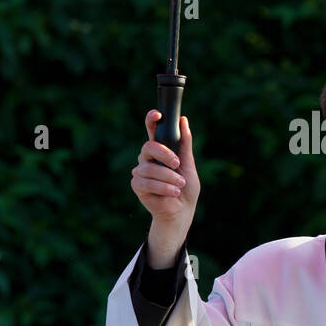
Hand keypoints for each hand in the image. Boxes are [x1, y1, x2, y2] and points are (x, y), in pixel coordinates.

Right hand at [131, 111, 199, 267]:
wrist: (182, 212)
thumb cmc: (186, 188)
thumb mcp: (189, 164)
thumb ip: (185, 143)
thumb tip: (183, 120)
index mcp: (160, 151)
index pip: (152, 130)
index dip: (152, 120)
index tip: (158, 114)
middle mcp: (148, 159)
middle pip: (148, 146)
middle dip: (164, 154)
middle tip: (177, 163)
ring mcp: (141, 172)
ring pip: (149, 167)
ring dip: (168, 176)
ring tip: (180, 185)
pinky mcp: (137, 186)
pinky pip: (146, 182)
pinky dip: (162, 187)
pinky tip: (173, 192)